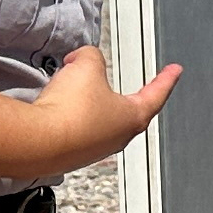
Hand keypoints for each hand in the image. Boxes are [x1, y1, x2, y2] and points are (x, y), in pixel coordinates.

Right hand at [27, 47, 181, 175]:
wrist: (37, 142)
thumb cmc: (69, 113)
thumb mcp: (86, 67)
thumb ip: (91, 57)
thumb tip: (84, 59)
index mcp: (132, 117)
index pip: (156, 94)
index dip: (165, 78)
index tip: (174, 71)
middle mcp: (116, 138)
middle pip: (123, 107)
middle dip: (110, 87)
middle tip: (100, 75)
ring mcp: (94, 149)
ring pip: (96, 118)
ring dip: (84, 100)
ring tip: (68, 87)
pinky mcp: (71, 155)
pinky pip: (74, 129)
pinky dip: (67, 115)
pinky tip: (55, 106)